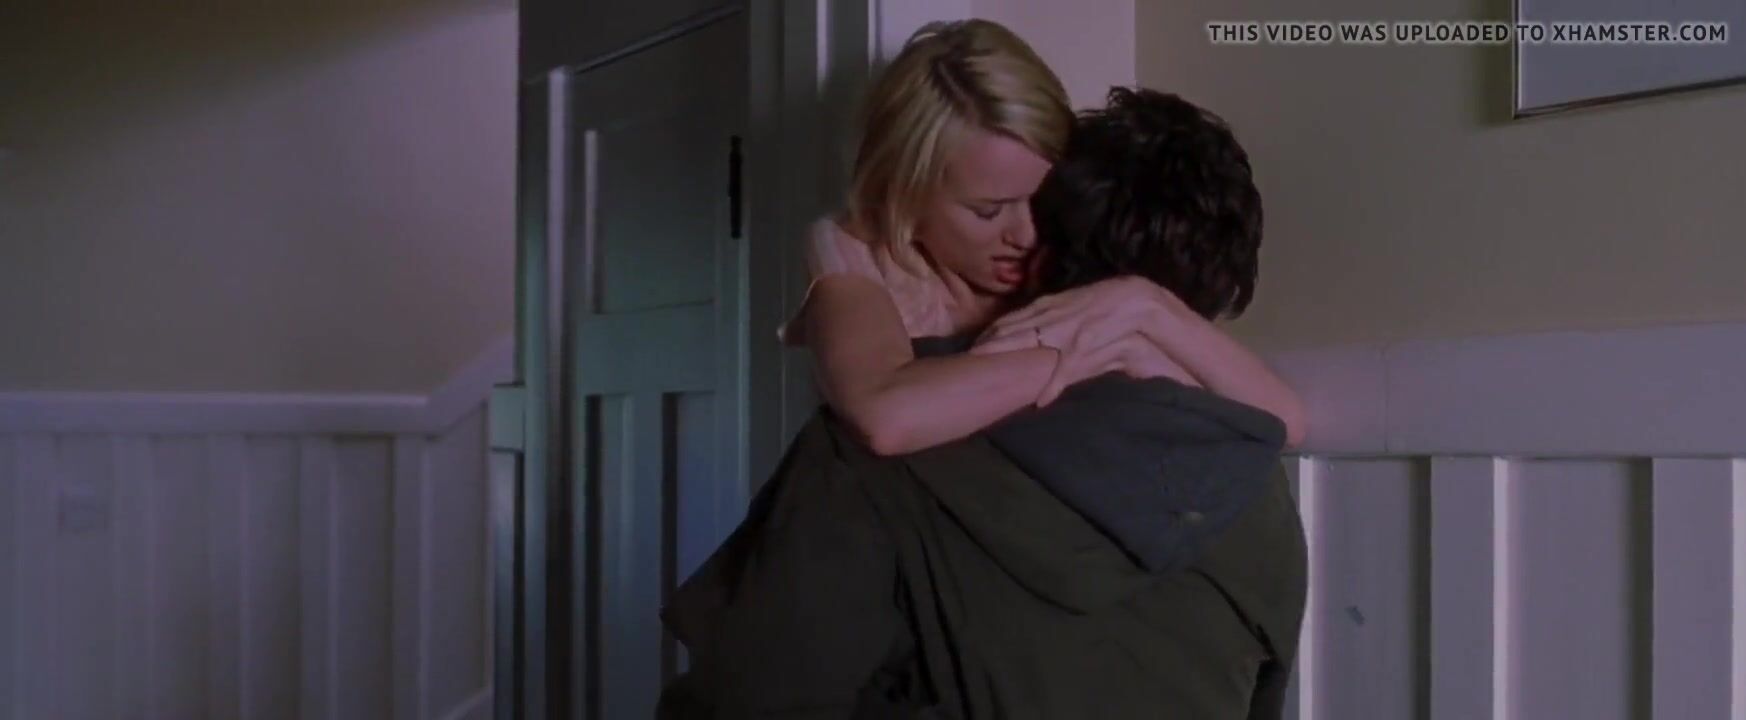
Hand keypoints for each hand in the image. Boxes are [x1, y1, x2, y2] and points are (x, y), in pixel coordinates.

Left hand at [970, 295, 1196, 406]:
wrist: (1139, 302)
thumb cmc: (1106, 306)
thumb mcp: (1074, 307)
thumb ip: (1052, 317)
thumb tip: (1029, 331)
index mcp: (1052, 305)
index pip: (1014, 318)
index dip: (992, 332)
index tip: (973, 345)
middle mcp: (1056, 315)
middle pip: (1015, 330)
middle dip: (991, 344)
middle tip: (969, 358)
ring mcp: (1071, 331)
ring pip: (1034, 344)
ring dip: (1011, 357)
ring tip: (989, 371)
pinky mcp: (1088, 346)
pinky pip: (1068, 368)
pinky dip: (1054, 383)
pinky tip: (1042, 399)